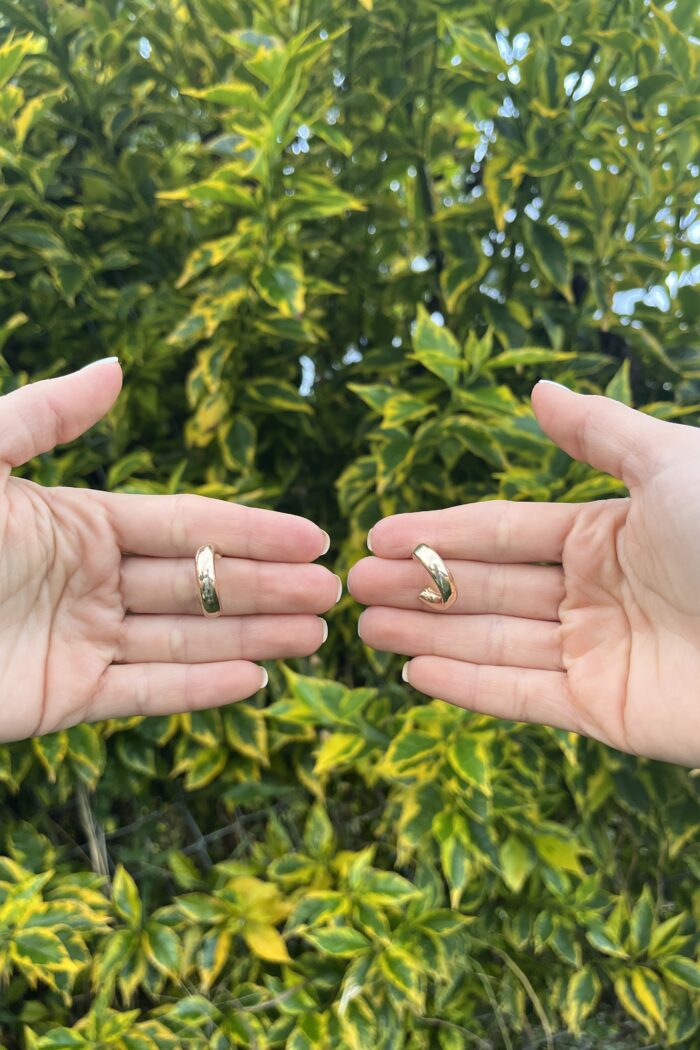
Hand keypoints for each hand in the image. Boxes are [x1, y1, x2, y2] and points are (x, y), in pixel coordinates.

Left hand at [0, 360, 337, 741]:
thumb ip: (44, 417)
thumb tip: (115, 371)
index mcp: (80, 523)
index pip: (186, 525)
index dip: (252, 530)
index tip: (313, 536)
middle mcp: (91, 581)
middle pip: (198, 583)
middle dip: (267, 587)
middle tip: (333, 592)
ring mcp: (80, 642)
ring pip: (183, 639)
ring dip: (251, 635)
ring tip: (316, 634)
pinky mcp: (61, 699)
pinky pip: (142, 694)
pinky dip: (198, 690)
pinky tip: (254, 678)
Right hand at [349, 382, 699, 765]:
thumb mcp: (669, 464)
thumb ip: (598, 431)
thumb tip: (537, 394)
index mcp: (606, 533)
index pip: (503, 531)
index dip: (439, 531)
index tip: (378, 532)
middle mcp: (594, 593)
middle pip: (487, 587)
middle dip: (420, 583)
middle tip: (352, 582)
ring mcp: (597, 654)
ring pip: (493, 640)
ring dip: (427, 632)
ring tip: (365, 624)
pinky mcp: (605, 712)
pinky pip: (522, 696)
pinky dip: (467, 686)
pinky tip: (414, 670)